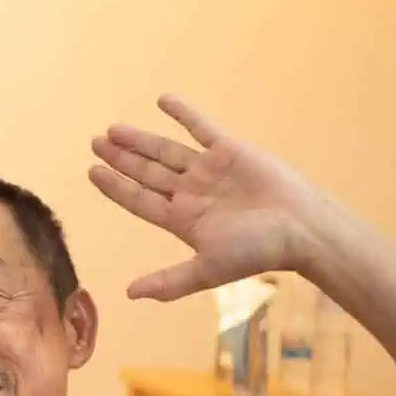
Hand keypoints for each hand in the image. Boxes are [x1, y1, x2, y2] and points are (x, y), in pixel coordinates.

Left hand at [90, 95, 332, 300]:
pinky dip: (184, 114)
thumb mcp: (208, 269)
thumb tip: (130, 295)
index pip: (139, 199)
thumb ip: (170, 281)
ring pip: (167, 150)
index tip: (92, 172)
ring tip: (112, 129)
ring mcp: (211, 170)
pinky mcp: (231, 151)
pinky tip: (163, 100)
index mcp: (183, 219)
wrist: (303, 228)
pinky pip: (202, 127)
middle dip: (121, 158)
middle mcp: (192, 192)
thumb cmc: (258, 251)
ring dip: (140, 139)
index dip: (115, 186)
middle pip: (147, 172)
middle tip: (94, 143)